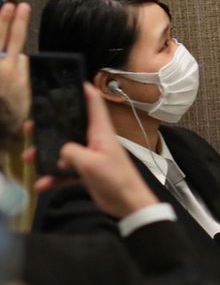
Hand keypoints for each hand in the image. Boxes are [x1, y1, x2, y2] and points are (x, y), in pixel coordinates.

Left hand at [0, 2, 30, 143]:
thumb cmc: (10, 118)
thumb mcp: (26, 97)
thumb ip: (25, 76)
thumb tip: (22, 59)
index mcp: (13, 72)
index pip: (16, 41)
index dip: (18, 23)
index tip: (22, 8)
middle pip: (3, 37)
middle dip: (6, 19)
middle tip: (10, 4)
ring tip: (1, 9)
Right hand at [26, 85, 157, 218]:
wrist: (127, 203)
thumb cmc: (114, 178)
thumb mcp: (91, 163)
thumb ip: (72, 152)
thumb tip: (60, 150)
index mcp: (101, 132)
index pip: (94, 105)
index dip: (85, 91)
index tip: (72, 82)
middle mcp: (95, 140)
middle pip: (71, 127)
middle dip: (52, 126)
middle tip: (32, 125)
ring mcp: (90, 156)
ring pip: (64, 151)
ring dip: (46, 155)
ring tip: (28, 158)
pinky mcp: (86, 171)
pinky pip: (66, 171)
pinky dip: (54, 177)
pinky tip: (42, 185)